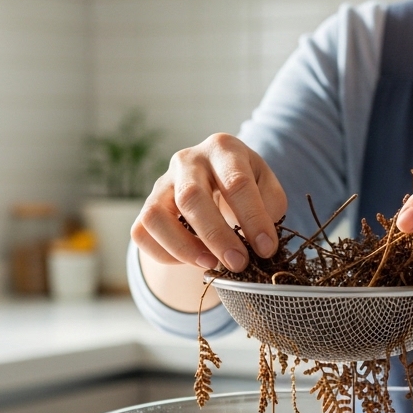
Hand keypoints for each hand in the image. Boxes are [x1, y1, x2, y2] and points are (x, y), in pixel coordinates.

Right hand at [131, 133, 287, 272]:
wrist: (214, 180)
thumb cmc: (244, 185)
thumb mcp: (266, 185)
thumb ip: (270, 206)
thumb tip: (260, 240)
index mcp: (222, 149)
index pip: (236, 183)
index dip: (253, 219)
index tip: (266, 249)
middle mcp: (187, 161)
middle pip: (191, 197)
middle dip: (216, 236)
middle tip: (238, 263)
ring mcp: (161, 183)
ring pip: (156, 216)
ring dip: (184, 248)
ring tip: (211, 264)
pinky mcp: (145, 207)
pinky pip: (142, 234)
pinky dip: (165, 255)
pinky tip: (192, 259)